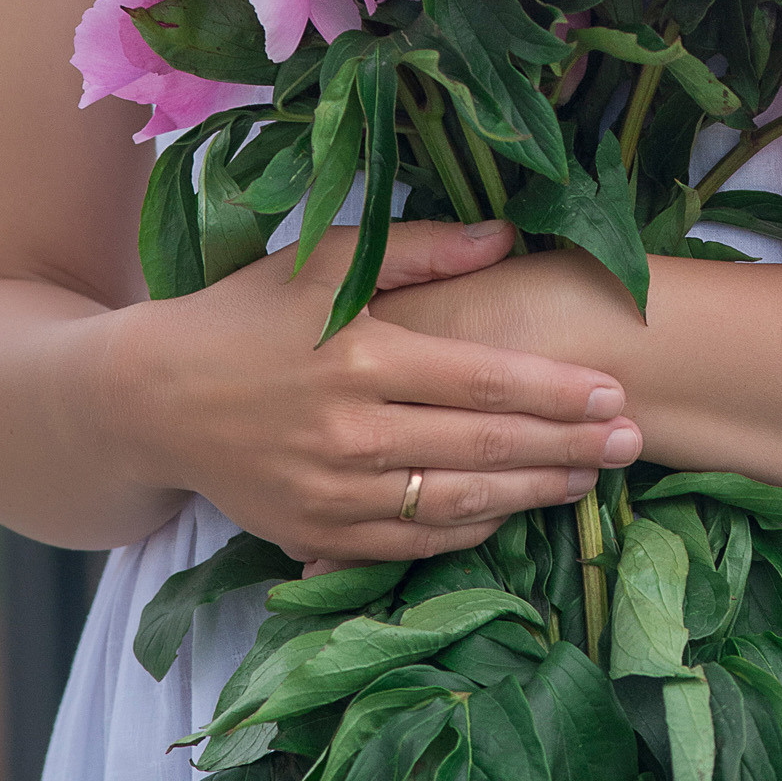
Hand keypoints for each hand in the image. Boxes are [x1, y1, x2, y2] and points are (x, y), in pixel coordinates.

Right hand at [110, 215, 641, 566]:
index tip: (616, 392)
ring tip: (592, 478)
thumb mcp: (325, 260)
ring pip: (458, 506)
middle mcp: (351, 433)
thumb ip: (422, 249)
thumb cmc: (244, 314)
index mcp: (361, 357)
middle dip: (569, 446)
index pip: (484, 380)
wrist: (146, 398)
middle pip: (485, 449)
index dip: (557, 391)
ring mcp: (333, 494)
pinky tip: (514, 512)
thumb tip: (506, 235)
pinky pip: (412, 545)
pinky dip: (471, 533)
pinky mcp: (315, 535)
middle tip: (635, 440)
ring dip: (534, 495)